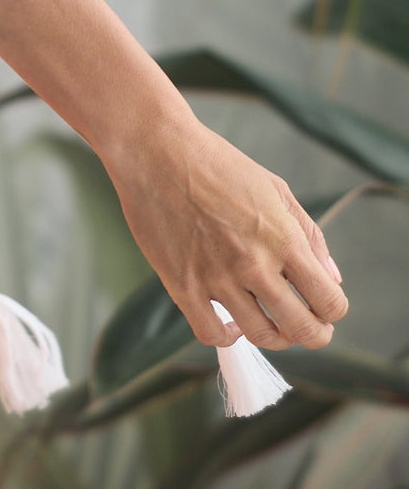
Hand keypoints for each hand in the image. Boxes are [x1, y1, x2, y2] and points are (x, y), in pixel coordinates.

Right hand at [106, 108, 348, 352]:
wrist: (156, 152)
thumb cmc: (218, 164)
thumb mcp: (275, 189)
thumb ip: (309, 234)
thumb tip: (332, 277)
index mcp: (283, 239)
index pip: (328, 301)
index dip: (332, 311)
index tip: (324, 307)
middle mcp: (255, 265)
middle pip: (301, 328)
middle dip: (314, 334)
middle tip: (309, 328)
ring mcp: (217, 278)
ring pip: (260, 335)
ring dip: (275, 337)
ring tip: (272, 324)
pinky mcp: (182, 285)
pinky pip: (211, 333)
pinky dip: (227, 336)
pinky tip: (230, 323)